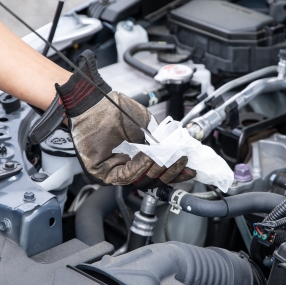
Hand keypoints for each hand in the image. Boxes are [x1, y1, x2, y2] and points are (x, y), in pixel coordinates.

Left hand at [55, 50, 195, 186]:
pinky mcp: (101, 174)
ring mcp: (113, 172)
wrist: (95, 102)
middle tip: (180, 162)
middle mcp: (124, 167)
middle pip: (151, 182)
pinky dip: (140, 167)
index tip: (189, 170)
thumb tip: (180, 153)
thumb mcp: (149, 127)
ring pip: (140, 182)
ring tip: (165, 157)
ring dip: (156, 170)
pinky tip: (148, 156)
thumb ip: (163, 141)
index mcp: (136, 158)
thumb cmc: (116, 110)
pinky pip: (125, 177)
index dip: (175, 173)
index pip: (157, 173)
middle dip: (169, 174)